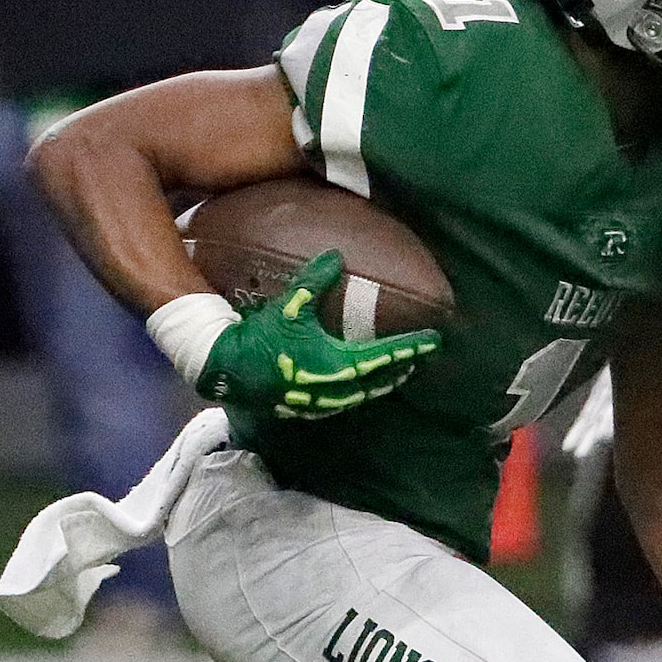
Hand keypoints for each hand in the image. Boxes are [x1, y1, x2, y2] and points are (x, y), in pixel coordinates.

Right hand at [195, 250, 439, 419]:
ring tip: (399, 372)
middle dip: (402, 367)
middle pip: (381, 381)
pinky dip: (361, 391)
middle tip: (422, 357)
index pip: (385, 356)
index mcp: (339, 365)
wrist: (227, 368)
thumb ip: (315, 282)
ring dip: (384, 382)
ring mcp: (324, 402)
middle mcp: (338, 389)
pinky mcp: (309, 407)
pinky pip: (346, 400)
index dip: (411, 348)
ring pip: (365, 394)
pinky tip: (360, 384)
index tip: (434, 342)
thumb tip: (335, 255)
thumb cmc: (261, 338)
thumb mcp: (290, 307)